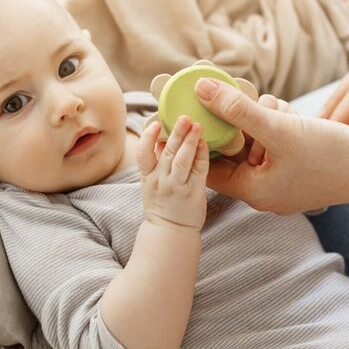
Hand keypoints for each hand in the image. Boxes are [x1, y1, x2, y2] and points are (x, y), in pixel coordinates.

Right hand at [137, 115, 208, 229]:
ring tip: (197, 126)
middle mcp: (161, 181)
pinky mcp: (193, 193)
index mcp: (148, 177)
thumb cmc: (163, 204)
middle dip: (176, 133)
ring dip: (190, 141)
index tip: (155, 123)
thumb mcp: (151, 183)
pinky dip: (202, 156)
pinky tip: (206, 144)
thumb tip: (159, 138)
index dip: (148, 137)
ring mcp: (177, 187)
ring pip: (182, 160)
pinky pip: (198, 171)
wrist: (170, 232)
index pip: (143, 154)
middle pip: (167, 153)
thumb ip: (155, 161)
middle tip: (184, 117)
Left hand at [195, 78, 348, 213]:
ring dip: (262, 118)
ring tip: (281, 111)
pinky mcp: (297, 164)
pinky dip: (279, 122)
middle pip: (233, 148)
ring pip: (255, 139)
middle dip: (239, 121)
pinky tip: (293, 115)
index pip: (209, 166)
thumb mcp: (279, 129)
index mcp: (253, 190)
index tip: (191, 111)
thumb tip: (201, 89)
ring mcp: (282, 177)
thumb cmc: (332, 157)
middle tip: (242, 99)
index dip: (199, 138)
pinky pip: (275, 139)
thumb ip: (238, 110)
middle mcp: (264, 187)